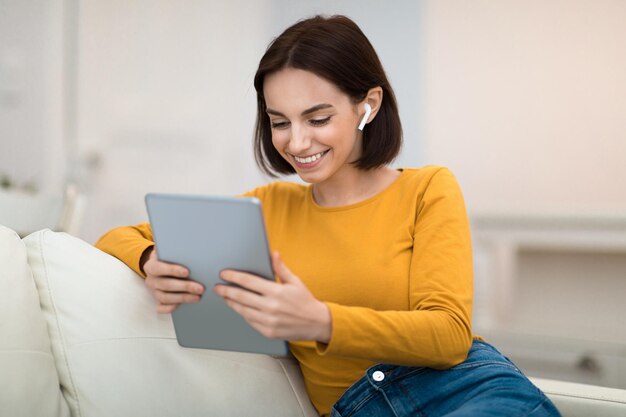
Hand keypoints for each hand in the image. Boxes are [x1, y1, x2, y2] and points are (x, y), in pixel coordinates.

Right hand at [142, 247, 204, 313]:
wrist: (157, 265)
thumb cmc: (168, 257)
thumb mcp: (167, 249)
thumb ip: (173, 246)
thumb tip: (187, 237)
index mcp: (151, 266)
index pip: (159, 268)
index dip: (172, 270)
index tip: (187, 272)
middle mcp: (150, 280)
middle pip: (166, 285)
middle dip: (184, 287)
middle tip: (200, 288)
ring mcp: (153, 291)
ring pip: (166, 297)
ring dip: (183, 298)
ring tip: (198, 297)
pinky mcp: (156, 300)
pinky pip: (161, 308)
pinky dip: (169, 308)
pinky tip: (180, 306)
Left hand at [213, 251, 330, 342]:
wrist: (316, 323)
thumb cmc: (305, 301)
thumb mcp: (295, 282)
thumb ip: (281, 268)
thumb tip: (273, 254)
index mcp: (276, 291)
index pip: (249, 281)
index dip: (234, 277)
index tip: (224, 274)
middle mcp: (271, 307)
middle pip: (242, 297)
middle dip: (226, 291)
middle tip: (217, 288)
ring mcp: (269, 321)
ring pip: (243, 310)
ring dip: (232, 303)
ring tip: (225, 298)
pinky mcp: (268, 332)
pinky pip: (250, 322)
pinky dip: (243, 314)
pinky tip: (239, 308)